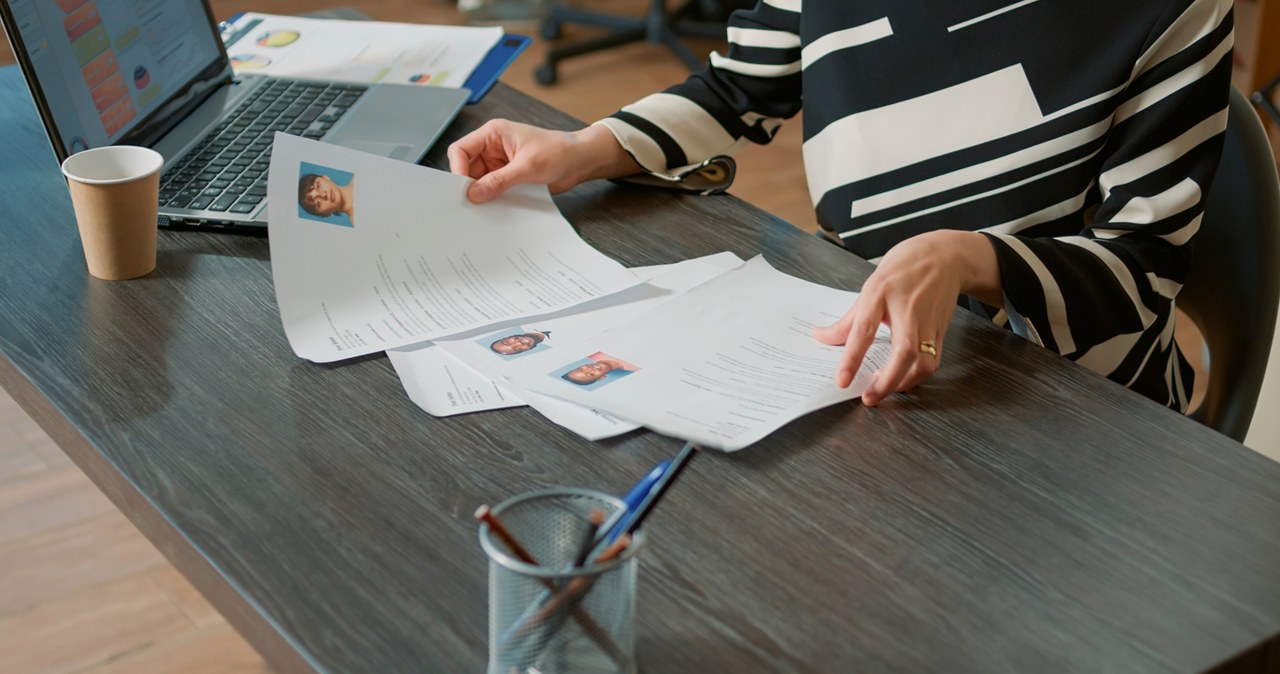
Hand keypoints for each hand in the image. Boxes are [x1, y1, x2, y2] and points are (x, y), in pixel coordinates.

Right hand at [447, 120, 638, 202]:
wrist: (580, 161)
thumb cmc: (559, 152)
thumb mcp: (527, 167)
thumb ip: (499, 181)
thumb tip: (474, 194)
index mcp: (493, 134)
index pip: (461, 150)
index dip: (457, 169)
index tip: (463, 189)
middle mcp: (492, 148)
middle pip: (466, 168)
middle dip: (468, 185)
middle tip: (470, 204)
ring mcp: (499, 164)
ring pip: (478, 181)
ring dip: (481, 194)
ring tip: (483, 208)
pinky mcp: (508, 177)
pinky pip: (492, 189)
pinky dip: (492, 199)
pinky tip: (495, 209)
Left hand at [813, 231, 1000, 405]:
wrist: (945, 256)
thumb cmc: (904, 269)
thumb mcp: (870, 287)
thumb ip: (847, 319)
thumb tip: (820, 337)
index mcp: (880, 293)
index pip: (864, 330)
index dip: (851, 357)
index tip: (842, 379)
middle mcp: (907, 309)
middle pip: (903, 352)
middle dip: (887, 381)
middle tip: (869, 397)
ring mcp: (928, 321)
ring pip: (924, 361)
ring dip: (904, 382)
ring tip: (883, 389)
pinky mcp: (941, 331)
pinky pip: (932, 361)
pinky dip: (917, 376)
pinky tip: (902, 379)